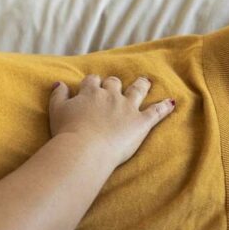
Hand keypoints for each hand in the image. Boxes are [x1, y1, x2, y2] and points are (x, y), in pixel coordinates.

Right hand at [48, 73, 174, 166]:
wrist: (84, 148)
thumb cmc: (67, 132)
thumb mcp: (56, 111)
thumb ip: (58, 95)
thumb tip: (60, 83)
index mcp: (90, 93)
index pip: (93, 81)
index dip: (93, 82)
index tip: (93, 85)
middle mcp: (110, 96)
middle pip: (114, 83)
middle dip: (114, 83)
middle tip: (116, 84)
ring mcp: (127, 108)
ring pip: (137, 90)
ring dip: (141, 85)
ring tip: (146, 82)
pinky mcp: (141, 122)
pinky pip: (156, 112)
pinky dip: (165, 107)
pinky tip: (171, 102)